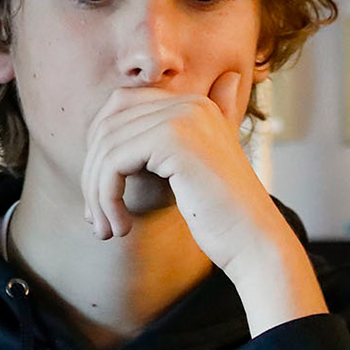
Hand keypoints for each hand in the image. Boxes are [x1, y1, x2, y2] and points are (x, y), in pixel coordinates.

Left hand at [82, 72, 328, 336]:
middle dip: (93, 173)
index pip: (120, 108)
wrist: (256, 246)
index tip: (99, 192)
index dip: (100, 150)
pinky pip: (114, 163)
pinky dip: (106, 197)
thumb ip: (169, 146)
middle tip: (95, 216)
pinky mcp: (173, 139)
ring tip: (104, 228)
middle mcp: (190, 103)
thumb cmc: (221, 217)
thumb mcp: (190, 171)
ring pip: (107, 147)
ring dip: (96, 193)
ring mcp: (182, 117)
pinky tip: (121, 227)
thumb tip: (139, 139)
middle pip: (108, 125)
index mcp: (194, 105)